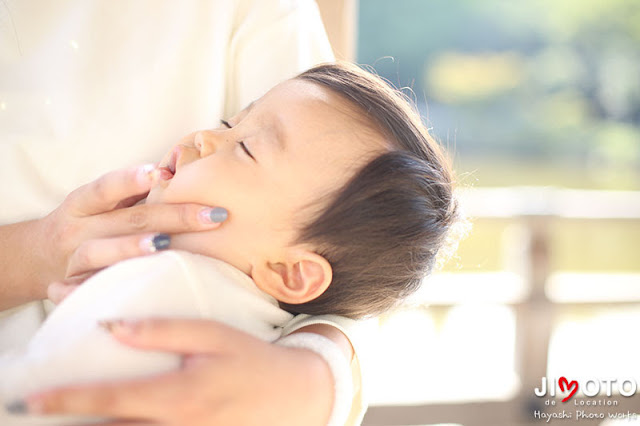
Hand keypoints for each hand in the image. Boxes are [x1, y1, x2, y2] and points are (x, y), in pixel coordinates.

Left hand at [24, 319, 334, 425]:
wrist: (295, 395)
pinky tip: (117, 421)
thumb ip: (165, 330)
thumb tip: (114, 327)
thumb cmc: (253, 360)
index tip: (34, 398)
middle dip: (73, 425)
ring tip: (75, 418)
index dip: (69, 399)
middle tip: (40, 412)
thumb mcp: (214, 335)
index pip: (112, 398)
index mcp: (180, 395)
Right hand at [38, 164, 226, 299]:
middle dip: (173, 217)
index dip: (131, 180)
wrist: (39, 257)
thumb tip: (179, 172)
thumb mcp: (103, 204)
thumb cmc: (91, 223)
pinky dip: (115, 285)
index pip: (106, 187)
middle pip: (125, 220)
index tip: (162, 173)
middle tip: (213, 216)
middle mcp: (76, 229)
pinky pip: (95, 287)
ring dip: (134, 248)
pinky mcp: (75, 288)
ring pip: (100, 253)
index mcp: (83, 203)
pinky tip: (145, 285)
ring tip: (166, 244)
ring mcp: (74, 261)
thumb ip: (134, 193)